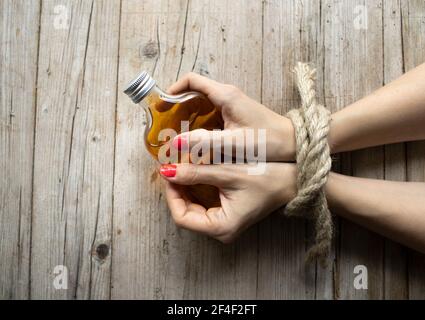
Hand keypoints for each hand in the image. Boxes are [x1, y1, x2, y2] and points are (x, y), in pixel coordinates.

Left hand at [159, 163, 296, 242]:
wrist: (292, 180)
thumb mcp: (228, 173)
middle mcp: (221, 230)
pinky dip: (195, 188)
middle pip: (185, 213)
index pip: (182, 217)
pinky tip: (194, 172)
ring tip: (181, 167)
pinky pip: (203, 204)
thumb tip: (168, 170)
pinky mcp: (227, 214)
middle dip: (177, 190)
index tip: (169, 173)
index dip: (172, 195)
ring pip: (192, 208)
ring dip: (185, 187)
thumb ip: (196, 172)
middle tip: (173, 166)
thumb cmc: (267, 178)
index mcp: (221, 227)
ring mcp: (224, 223)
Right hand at [167, 72, 295, 160]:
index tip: (162, 105)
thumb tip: (176, 142)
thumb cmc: (268, 141)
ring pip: (202, 105)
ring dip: (188, 116)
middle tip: (165, 124)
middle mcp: (227, 96)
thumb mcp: (234, 143)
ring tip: (176, 134)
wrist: (294, 143)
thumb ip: (205, 142)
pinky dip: (199, 124)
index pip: (192, 80)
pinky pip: (211, 115)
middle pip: (194, 92)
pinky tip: (195, 140)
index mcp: (226, 95)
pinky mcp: (236, 116)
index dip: (174, 89)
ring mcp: (232, 105)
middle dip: (177, 106)